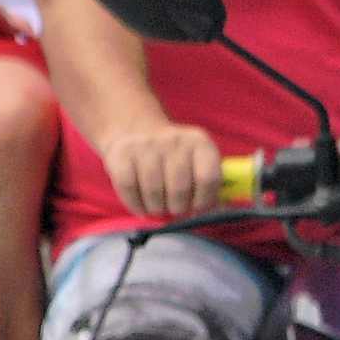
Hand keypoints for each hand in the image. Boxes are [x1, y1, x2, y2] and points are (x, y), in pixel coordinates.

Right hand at [98, 119, 228, 217]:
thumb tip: (218, 209)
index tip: (197, 208)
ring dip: (156, 209)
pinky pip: (129, 189)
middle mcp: (174, 140)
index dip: (204, 201)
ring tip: (158, 208)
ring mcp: (146, 145)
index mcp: (199, 142)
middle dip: (178, 208)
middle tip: (174, 209)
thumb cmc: (172, 157)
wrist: (134, 130)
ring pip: (153, 192)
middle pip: (180, 188)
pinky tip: (141, 206)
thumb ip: (209, 184)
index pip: (208, 178)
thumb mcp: (196, 160)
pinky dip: (136, 205)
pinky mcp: (121, 154)